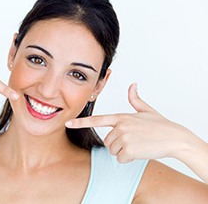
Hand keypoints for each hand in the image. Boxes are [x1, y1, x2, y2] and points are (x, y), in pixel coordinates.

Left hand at [66, 83, 192, 162]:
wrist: (175, 138)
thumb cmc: (161, 125)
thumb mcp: (146, 110)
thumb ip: (135, 99)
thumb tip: (133, 85)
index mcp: (121, 116)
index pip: (97, 119)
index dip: (81, 122)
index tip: (68, 123)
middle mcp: (120, 126)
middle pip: (107, 141)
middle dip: (117, 143)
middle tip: (133, 140)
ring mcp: (124, 137)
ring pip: (113, 150)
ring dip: (123, 151)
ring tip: (138, 144)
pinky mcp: (129, 149)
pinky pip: (120, 159)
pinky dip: (129, 158)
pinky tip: (140, 151)